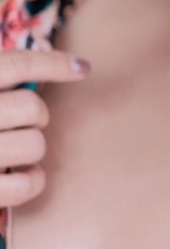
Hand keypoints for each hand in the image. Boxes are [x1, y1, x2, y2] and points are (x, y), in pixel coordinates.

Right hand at [0, 50, 90, 206]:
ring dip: (33, 148)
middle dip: (36, 115)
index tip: (83, 69)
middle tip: (20, 122)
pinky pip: (26, 184)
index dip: (54, 64)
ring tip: (13, 151)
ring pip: (35, 145)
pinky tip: (22, 175)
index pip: (16, 64)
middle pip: (32, 107)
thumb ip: (0, 76)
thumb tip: (56, 69)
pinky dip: (32, 181)